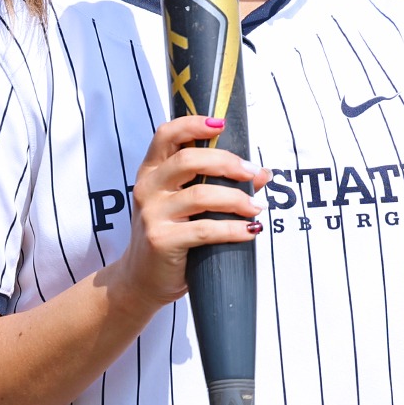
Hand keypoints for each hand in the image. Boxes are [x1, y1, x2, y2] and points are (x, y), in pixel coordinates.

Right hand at [116, 115, 270, 305]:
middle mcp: (148, 188)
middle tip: (251, 173)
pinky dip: (233, 229)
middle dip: (226, 162)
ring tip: (256, 208)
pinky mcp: (161, 240)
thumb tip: (263, 173)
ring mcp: (152, 214)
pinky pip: (204, 230)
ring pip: (200, 195)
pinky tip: (250, 231)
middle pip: (188, 160)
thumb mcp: (189, 206)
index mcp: (151, 171)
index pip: (167, 135)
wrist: (141, 280)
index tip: (220, 124)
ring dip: (236, 199)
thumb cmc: (170, 236)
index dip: (193, 124)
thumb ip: (220, 184)